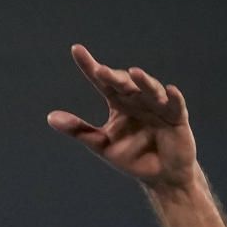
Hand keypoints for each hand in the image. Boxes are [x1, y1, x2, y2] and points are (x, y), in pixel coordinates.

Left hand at [48, 44, 197, 186]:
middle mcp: (137, 100)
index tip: (76, 50)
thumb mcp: (101, 145)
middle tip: (101, 72)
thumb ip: (78, 130)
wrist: (161, 177)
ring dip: (144, 82)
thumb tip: (50, 117)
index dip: (90, 66)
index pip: (102, 82)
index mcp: (119, 103)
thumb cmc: (132, 158)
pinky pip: (176, 105)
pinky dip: (173, 97)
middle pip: (125, 84)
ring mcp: (158, 107)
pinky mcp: (176, 118)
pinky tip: (169, 90)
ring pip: (150, 90)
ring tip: (134, 74)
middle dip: (115, 77)